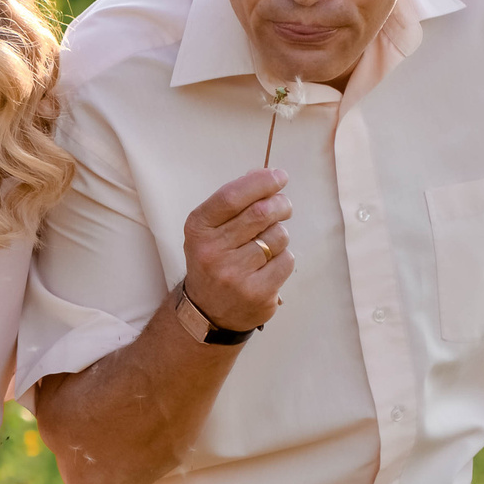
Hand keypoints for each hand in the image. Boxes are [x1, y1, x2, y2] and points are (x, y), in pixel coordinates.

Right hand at [181, 169, 294, 332]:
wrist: (207, 310)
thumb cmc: (214, 259)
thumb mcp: (211, 229)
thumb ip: (234, 202)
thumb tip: (264, 174)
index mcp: (197, 229)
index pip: (231, 196)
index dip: (260, 182)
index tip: (280, 176)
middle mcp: (211, 251)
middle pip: (261, 213)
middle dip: (280, 204)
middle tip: (284, 205)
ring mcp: (233, 274)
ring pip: (278, 237)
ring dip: (280, 235)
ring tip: (267, 244)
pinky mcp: (256, 292)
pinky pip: (286, 260)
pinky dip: (284, 257)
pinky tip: (269, 264)